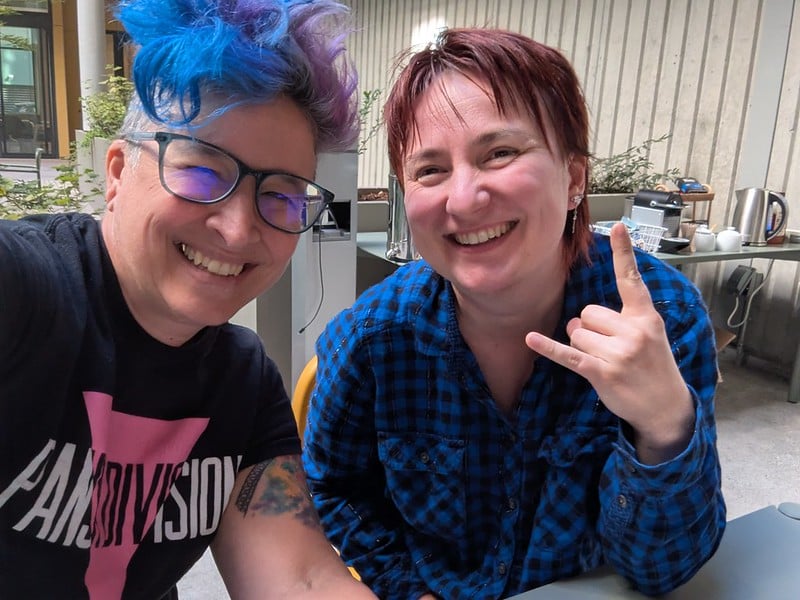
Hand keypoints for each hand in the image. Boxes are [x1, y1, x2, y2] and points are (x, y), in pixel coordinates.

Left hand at [526, 223, 693, 463]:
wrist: (666, 406)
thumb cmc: (654, 366)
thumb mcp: (651, 335)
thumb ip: (623, 319)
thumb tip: (579, 319)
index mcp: (646, 317)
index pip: (631, 279)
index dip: (623, 252)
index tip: (617, 226)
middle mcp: (633, 332)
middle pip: (587, 312)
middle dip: (589, 327)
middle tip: (608, 346)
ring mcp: (617, 354)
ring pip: (577, 333)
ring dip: (582, 346)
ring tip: (604, 359)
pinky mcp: (600, 373)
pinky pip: (567, 355)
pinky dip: (548, 348)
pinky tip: (531, 339)